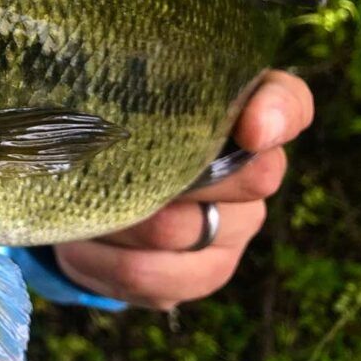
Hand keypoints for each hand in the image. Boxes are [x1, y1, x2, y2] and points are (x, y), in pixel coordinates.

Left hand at [54, 70, 313, 309]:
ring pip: (175, 230)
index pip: (286, 104)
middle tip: (102, 164)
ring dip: (113, 219)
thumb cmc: (122, 130)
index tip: (250, 129)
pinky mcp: (201, 276)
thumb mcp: (126, 96)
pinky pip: (148, 276)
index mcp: (244, 115)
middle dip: (158, 173)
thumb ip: (133, 83)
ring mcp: (233, 230)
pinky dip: (100, 262)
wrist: (101, 194)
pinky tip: (78, 247)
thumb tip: (98, 86)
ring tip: (73, 207)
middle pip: (237, 179)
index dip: (275, 116)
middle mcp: (254, 175)